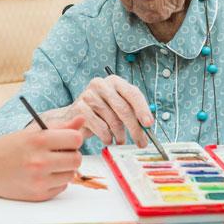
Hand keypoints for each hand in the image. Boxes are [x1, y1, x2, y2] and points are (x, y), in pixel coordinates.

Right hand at [0, 116, 84, 200]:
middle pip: (77, 159)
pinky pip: (62, 187)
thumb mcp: (32, 131)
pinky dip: (56, 181)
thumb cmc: (9, 146)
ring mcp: (39, 180)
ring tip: (48, 164)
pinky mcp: (38, 195)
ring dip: (64, 169)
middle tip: (58, 153)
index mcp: (39, 140)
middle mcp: (40, 161)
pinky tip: (42, 175)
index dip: (73, 139)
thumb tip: (82, 120)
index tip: (66, 140)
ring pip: (71, 175)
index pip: (75, 139)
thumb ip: (60, 126)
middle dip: (70, 155)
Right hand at [34, 75, 152, 146]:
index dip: (142, 109)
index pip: (132, 93)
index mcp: (114, 81)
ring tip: (121, 140)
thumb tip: (147, 127)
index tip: (149, 125)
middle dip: (135, 129)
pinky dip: (107, 137)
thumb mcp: (118, 107)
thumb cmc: (101, 113)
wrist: (74, 116)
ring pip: (113, 120)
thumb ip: (133, 112)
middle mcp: (101, 84)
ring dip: (120, 135)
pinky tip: (107, 138)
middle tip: (141, 142)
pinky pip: (101, 127)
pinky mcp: (79, 108)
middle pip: (123, 108)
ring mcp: (88, 95)